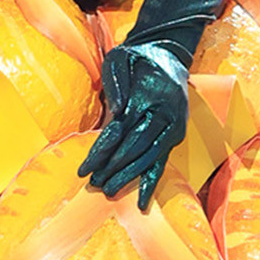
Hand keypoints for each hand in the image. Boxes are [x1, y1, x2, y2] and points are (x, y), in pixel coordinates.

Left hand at [78, 42, 189, 208]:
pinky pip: (163, 161)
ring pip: (149, 157)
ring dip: (129, 177)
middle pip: (135, 146)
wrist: (169, 57)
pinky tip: (143, 202)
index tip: (84, 168)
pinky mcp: (175, 136)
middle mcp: (165, 114)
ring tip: (108, 191)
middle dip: (113, 167)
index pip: (121, 128)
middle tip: (93, 183)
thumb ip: (116, 80)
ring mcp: (172, 127)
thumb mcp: (121, 57)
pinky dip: (152, 182)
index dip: (102, 150)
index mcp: (149, 94)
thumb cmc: (138, 58)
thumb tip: (116, 110)